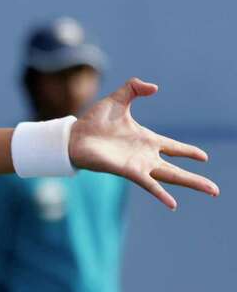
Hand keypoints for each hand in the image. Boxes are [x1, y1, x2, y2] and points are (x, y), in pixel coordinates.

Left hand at [69, 78, 219, 208]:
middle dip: (196, 179)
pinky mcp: (128, 171)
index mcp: (146, 139)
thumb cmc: (94, 121)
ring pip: (170, 177)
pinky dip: (161, 194)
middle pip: (176, 168)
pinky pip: (149, 184)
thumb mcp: (118, 99)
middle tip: (216, 190)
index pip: (173, 147)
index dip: (188, 151)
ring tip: (212, 191)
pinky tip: (173, 203)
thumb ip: (134, 88)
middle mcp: (145, 155)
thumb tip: (155, 88)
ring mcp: (138, 165)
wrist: (74, 136)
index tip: (203, 157)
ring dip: (191, 183)